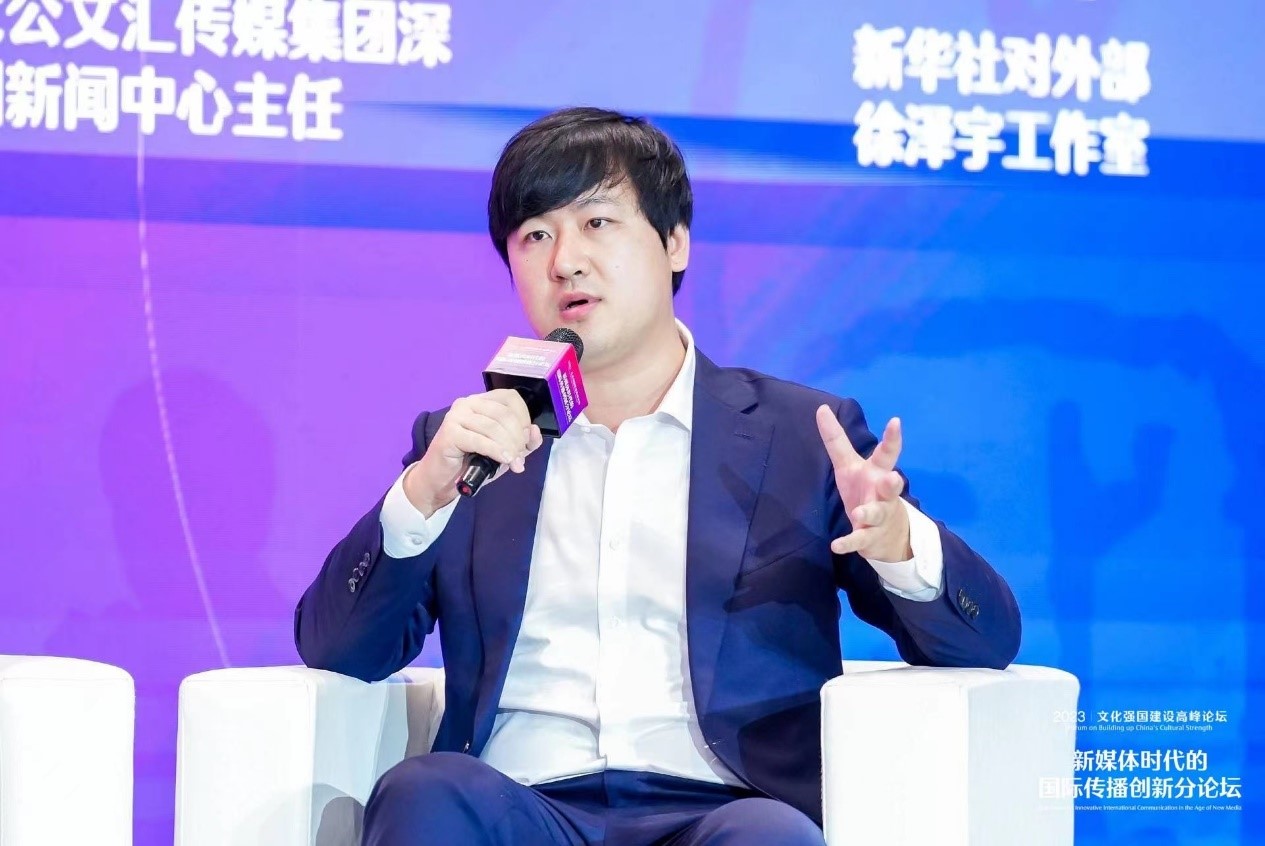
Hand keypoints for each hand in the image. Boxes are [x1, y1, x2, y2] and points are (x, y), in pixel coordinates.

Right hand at [405, 389, 543, 516]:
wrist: (442, 480)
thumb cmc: (472, 462)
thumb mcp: (505, 451)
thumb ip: (523, 442)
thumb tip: (534, 431)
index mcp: (482, 401)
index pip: (510, 397)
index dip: (524, 417)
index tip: (526, 439)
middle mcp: (468, 402)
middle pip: (504, 413)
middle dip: (518, 437)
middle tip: (520, 457)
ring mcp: (456, 416)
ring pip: (494, 427)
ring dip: (510, 447)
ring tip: (514, 463)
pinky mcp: (449, 432)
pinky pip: (481, 440)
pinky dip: (497, 451)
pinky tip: (505, 460)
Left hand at [815, 404, 911, 562]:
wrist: (887, 533)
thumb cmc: (866, 490)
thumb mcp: (849, 464)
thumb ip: (836, 439)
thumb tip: (821, 408)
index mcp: (877, 472)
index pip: (887, 453)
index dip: (892, 438)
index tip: (895, 421)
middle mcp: (882, 493)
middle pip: (892, 487)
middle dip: (893, 483)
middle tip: (894, 477)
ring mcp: (879, 516)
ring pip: (877, 513)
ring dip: (869, 512)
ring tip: (859, 512)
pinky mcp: (869, 536)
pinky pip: (859, 539)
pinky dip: (848, 543)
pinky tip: (836, 545)